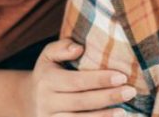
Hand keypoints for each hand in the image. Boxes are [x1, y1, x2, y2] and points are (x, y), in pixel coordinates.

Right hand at [20, 39, 136, 116]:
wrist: (28, 100)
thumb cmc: (48, 72)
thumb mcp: (48, 55)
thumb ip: (62, 47)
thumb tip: (79, 48)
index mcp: (47, 80)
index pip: (76, 81)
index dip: (99, 80)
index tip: (122, 76)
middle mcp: (47, 102)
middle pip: (81, 102)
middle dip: (107, 97)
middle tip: (130, 92)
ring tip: (124, 112)